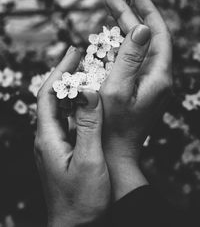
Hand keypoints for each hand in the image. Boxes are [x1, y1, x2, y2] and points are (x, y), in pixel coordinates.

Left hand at [35, 46, 109, 226]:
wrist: (74, 226)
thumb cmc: (81, 200)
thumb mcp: (89, 161)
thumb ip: (89, 126)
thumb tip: (89, 92)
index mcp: (48, 137)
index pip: (48, 94)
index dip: (60, 72)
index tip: (73, 54)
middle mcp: (46, 137)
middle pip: (50, 97)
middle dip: (63, 74)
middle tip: (78, 56)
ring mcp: (53, 143)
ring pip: (58, 107)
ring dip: (68, 87)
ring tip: (82, 71)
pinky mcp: (61, 149)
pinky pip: (65, 119)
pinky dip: (74, 103)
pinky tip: (84, 101)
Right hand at [100, 0, 171, 200]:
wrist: (116, 152)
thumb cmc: (113, 125)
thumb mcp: (117, 89)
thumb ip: (129, 57)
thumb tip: (143, 27)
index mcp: (159, 76)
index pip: (159, 34)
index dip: (147, 12)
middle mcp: (159, 77)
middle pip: (148, 38)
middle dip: (131, 16)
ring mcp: (150, 82)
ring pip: (140, 47)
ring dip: (127, 28)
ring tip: (112, 9)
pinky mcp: (140, 86)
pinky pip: (134, 59)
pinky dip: (123, 45)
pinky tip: (113, 36)